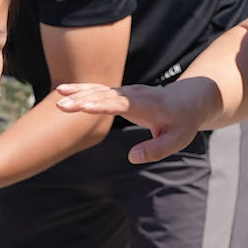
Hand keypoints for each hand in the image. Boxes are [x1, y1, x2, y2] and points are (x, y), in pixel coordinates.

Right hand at [53, 77, 215, 164]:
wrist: (189, 100)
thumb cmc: (182, 123)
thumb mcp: (177, 141)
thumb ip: (155, 150)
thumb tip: (132, 157)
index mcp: (147, 106)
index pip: (121, 104)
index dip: (103, 105)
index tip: (85, 107)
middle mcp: (133, 95)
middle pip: (105, 96)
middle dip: (83, 100)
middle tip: (61, 106)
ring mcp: (126, 92)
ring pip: (99, 90)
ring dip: (79, 93)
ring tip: (58, 97)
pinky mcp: (121, 94)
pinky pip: (99, 91)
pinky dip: (82, 90)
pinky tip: (64, 91)